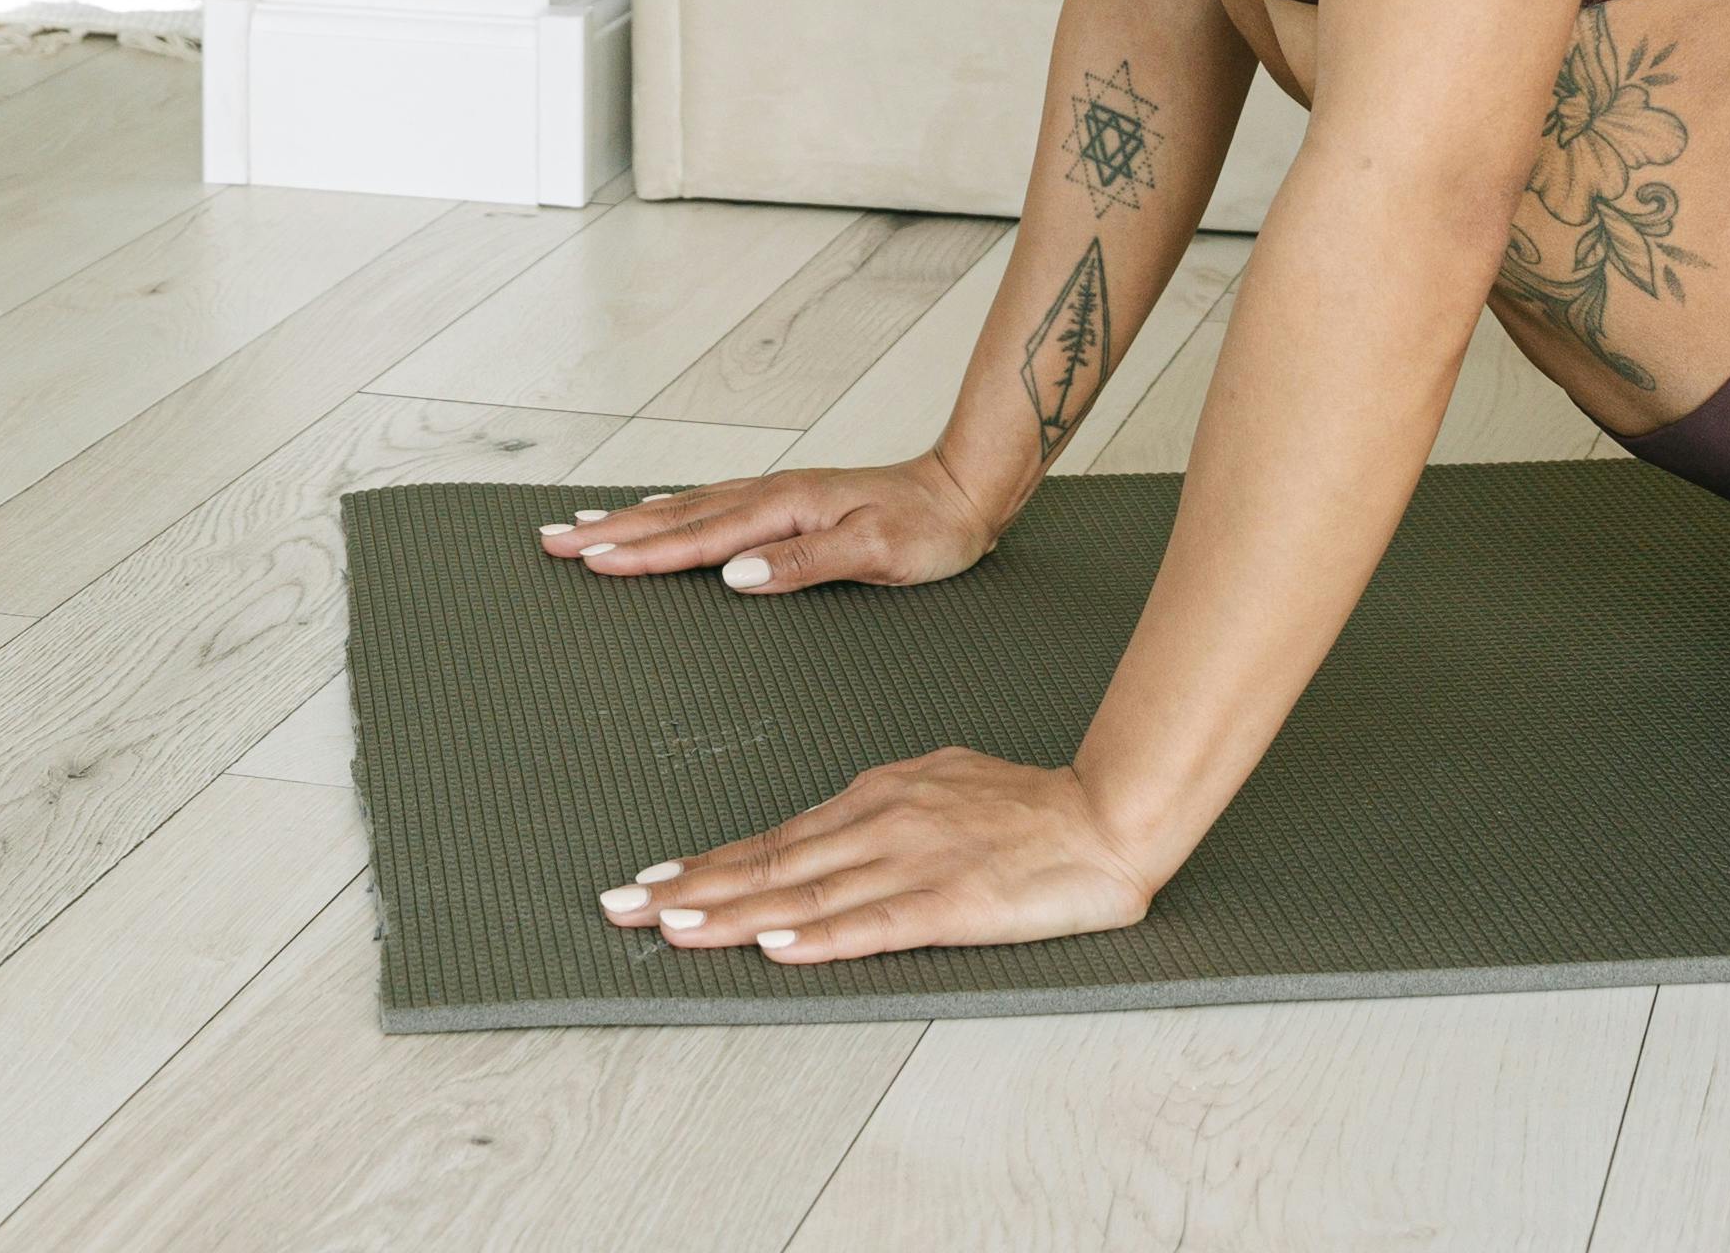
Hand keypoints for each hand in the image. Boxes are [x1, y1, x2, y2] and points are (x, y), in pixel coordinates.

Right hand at [530, 455, 995, 595]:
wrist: (965, 490)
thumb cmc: (930, 528)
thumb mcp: (877, 553)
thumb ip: (804, 563)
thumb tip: (736, 575)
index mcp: (785, 508)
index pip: (699, 537)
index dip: (641, 552)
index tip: (589, 560)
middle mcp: (771, 495)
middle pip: (675, 515)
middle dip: (611, 529)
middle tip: (552, 539)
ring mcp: (775, 495)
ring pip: (686, 507)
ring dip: (631, 518)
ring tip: (581, 525)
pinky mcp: (784, 503)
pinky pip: (709, 506)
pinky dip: (669, 511)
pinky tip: (654, 513)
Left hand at [596, 749, 1156, 963]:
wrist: (1107, 814)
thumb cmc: (1029, 806)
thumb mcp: (942, 784)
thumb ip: (888, 807)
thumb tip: (842, 822)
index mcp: (877, 797)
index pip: (776, 840)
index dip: (709, 866)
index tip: (652, 884)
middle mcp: (879, 823)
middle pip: (770, 863)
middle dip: (690, 889)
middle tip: (622, 907)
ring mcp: (911, 862)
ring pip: (805, 893)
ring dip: (731, 914)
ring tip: (670, 928)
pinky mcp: (950, 902)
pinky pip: (874, 923)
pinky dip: (821, 936)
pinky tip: (777, 945)